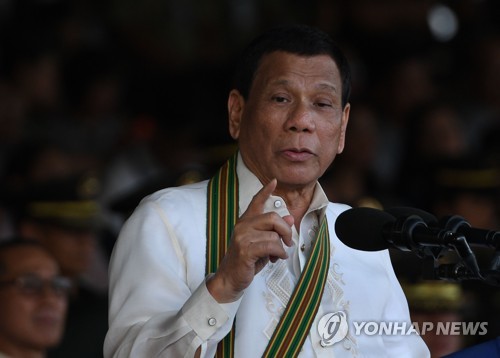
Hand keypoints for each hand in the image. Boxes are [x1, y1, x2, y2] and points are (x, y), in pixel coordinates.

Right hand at [207, 178, 293, 302]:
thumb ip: (274, 230)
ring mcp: (242, 237)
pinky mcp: (245, 249)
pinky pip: (271, 245)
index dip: (265, 191)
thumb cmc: (247, 261)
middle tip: (287, 242)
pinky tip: (276, 258)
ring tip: (276, 255)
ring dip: (281, 247)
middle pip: (273, 217)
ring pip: (274, 234)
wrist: (230, 278)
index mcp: (245, 221)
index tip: (274, 181)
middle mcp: (242, 226)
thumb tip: (290, 218)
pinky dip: (278, 253)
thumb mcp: (262, 243)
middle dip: (285, 230)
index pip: (256, 202)